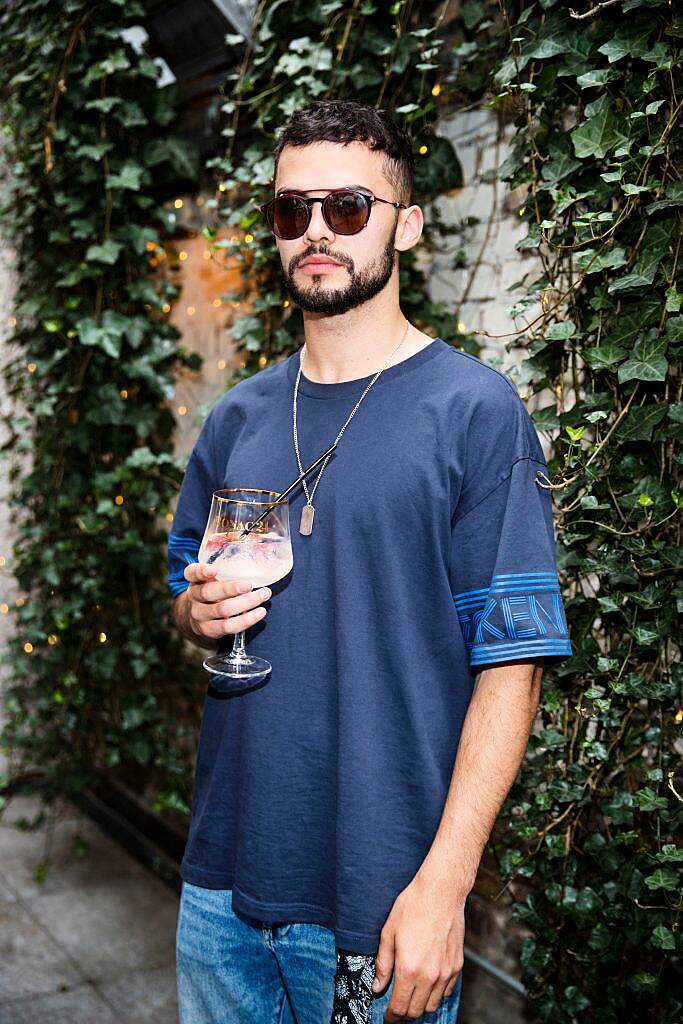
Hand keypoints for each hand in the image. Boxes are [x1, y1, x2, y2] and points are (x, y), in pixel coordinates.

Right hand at [183, 562, 270, 638]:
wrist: (200, 618)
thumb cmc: (214, 589)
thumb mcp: (213, 577)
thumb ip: (226, 568)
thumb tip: (260, 553)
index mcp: (194, 579)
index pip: (192, 572)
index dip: (201, 571)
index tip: (213, 570)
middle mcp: (194, 596)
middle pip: (209, 592)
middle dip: (231, 589)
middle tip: (250, 584)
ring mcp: (199, 615)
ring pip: (222, 610)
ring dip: (246, 603)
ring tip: (264, 595)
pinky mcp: (208, 630)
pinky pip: (229, 626)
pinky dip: (246, 620)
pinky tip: (260, 612)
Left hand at [372, 865, 464, 1020]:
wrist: (441, 891)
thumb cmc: (413, 906)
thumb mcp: (389, 932)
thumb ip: (383, 963)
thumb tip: (377, 986)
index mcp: (408, 968)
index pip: (399, 1007)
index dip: (391, 1016)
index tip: (388, 1015)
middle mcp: (429, 975)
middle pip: (416, 1011)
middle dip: (404, 1012)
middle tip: (397, 1004)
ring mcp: (445, 972)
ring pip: (433, 1005)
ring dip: (421, 1004)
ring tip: (412, 993)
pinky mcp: (457, 965)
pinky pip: (446, 991)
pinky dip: (436, 993)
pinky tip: (428, 981)